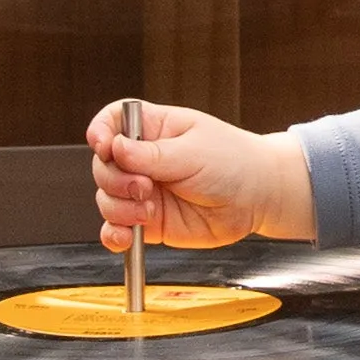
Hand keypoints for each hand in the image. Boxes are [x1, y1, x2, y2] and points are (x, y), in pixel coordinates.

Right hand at [87, 99, 314, 253]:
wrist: (259, 197)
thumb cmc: (233, 162)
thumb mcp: (194, 152)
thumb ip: (153, 154)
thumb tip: (116, 148)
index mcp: (154, 130)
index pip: (112, 122)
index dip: (100, 132)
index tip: (104, 146)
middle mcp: (143, 161)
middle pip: (103, 166)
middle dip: (115, 179)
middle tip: (144, 187)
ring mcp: (144, 193)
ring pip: (107, 199)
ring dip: (119, 208)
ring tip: (149, 210)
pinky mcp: (150, 222)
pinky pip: (118, 230)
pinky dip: (115, 235)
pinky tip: (125, 237)